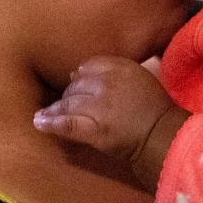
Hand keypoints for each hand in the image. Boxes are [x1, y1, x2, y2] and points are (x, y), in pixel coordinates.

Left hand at [32, 55, 187, 175]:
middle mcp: (108, 83)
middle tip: (66, 105)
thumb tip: (75, 72)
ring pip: (69, 104)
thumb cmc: (154, 108)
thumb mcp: (138, 77)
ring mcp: (100, 107)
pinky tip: (38, 122)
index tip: (76, 85)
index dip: (80, 77)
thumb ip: (111, 70)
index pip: (88, 67)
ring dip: (56, 109)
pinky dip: (51, 123)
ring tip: (44, 114)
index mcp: (120, 67)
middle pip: (76, 85)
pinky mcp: (95, 129)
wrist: (163, 136)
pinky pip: (68, 124)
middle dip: (69, 95)